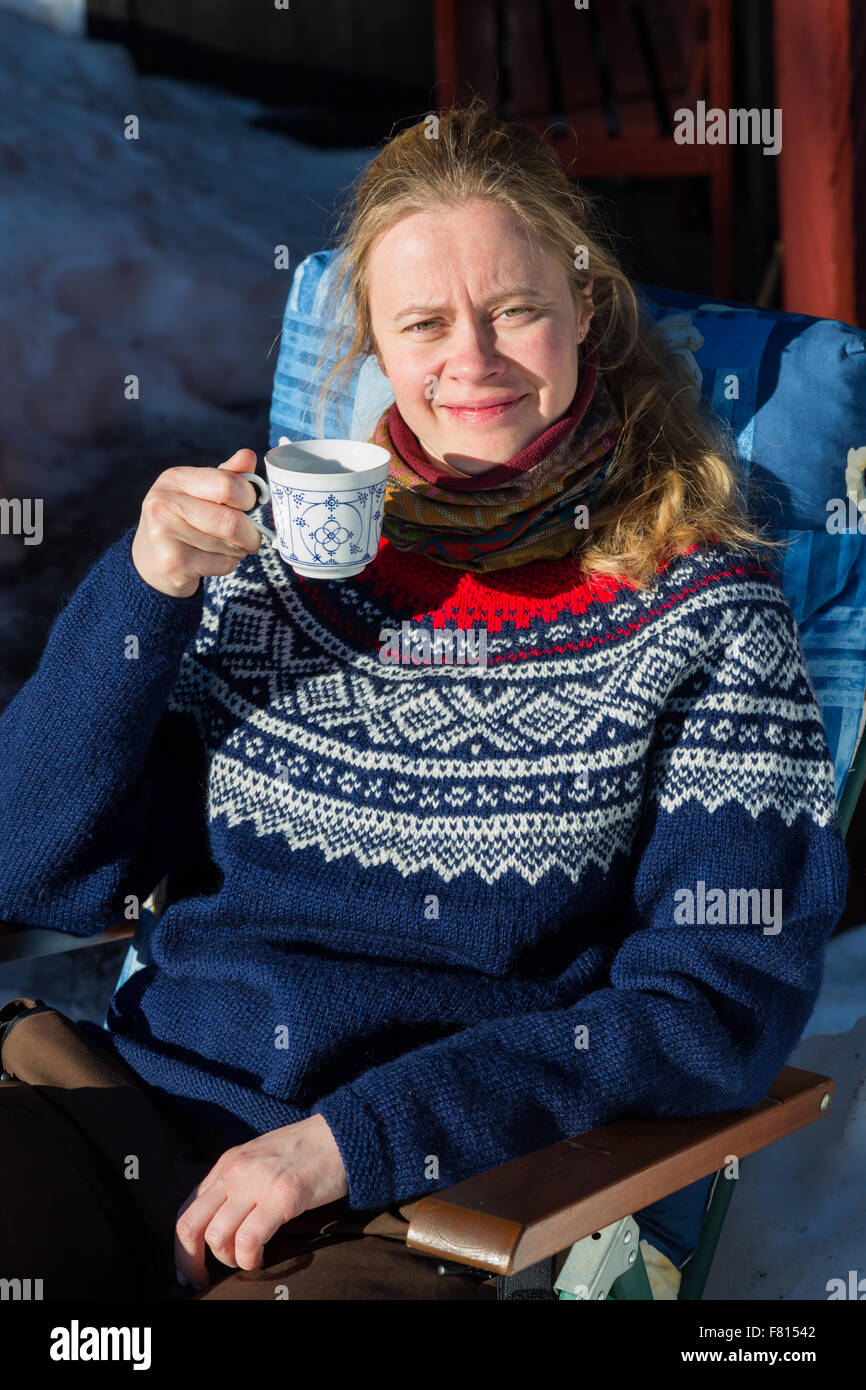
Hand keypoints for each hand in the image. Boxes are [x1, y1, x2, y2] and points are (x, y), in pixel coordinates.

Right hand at [131, 448, 263, 598]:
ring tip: (224, 547)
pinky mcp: (173, 564)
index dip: (249, 497)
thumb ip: (226, 475)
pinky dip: (228, 565)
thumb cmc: (182, 520)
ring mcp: (165, 535)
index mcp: (175, 479)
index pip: (227, 484)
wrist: (149, 559)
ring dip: (238, 550)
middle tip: (251, 538)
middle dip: (251, 534)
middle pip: (231, 521)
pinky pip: (222, 565)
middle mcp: (164, 503)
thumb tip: (248, 456)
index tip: (249, 505)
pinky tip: (212, 560)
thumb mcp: (199, 491)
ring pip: (230, 546)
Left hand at [174, 1114, 348, 1287]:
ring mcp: (257, 1182)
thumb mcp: (261, 1160)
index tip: (190, 1272)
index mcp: (227, 1164)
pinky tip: (261, 1260)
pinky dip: (249, 1259)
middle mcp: (235, 1171)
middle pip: (189, 1226)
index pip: (186, 1211)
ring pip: (216, 1237)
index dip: (182, 1249)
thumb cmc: (306, 1152)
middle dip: (190, 1262)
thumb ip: (238, 1185)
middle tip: (204, 1281)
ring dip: (228, 1261)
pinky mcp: (282, 1195)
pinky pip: (248, 1239)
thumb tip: (222, 1225)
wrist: (344, 1133)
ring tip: (248, 1262)